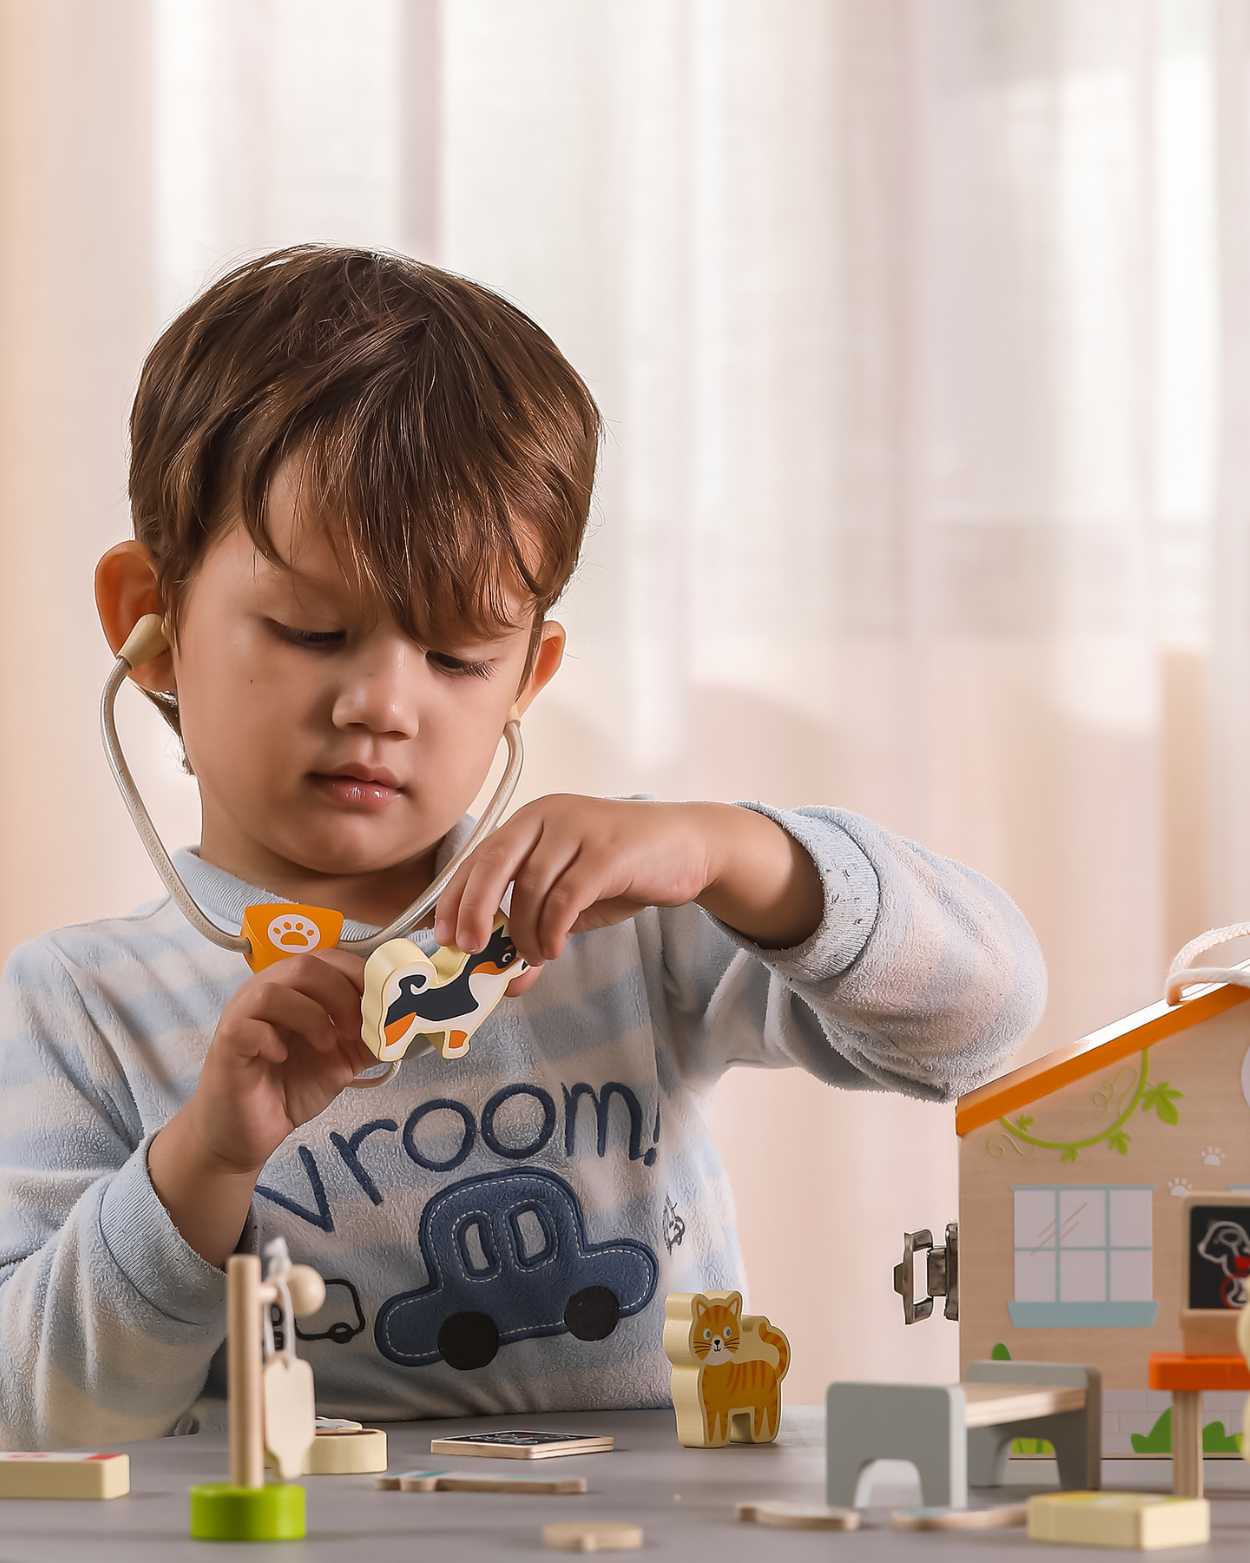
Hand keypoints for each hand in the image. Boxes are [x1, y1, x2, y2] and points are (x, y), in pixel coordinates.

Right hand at [186, 949, 375, 1174]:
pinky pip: (248, 1025)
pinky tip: (282, 1057)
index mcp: (296, 989)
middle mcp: (266, 992)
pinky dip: (272, 1038)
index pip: (329, 959)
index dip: (360, 975)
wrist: (246, 1133)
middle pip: (304, 964)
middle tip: (354, 1029)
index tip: (382, 1004)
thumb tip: (408, 1023)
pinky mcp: (227, 1043)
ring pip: (274, 989)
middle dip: (341, 993)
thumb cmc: (290, 1087)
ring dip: (310, 1015)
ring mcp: (242, 1015)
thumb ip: (370, 1039)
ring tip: (325, 1045)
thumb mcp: (342, 1060)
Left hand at [433, 795, 718, 992]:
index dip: (455, 898)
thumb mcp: (570, 900)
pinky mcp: (609, 851)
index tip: (444, 938)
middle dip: (475, 910)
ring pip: (532, 886)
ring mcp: (579, 829)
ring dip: (525, 931)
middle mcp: (549, 816)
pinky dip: (553, 930)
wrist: (687, 847)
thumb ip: (536, 930)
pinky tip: (555, 949)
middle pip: (493, 862)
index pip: (478, 857)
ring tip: (534, 956)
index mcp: (530, 821)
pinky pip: (567, 897)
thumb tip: (505, 983)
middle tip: (470, 949)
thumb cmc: (622, 871)